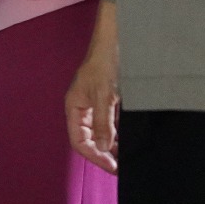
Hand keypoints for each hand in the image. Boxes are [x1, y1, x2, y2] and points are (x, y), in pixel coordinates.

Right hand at [64, 0, 120, 174]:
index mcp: (74, 106)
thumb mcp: (105, 96)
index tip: (113, 167)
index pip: (79, 141)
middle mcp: (82, 107)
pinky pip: (110, 120)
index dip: (95, 156)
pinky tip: (131, 137)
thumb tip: (103, 148)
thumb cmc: (106, 62)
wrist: (117, 37)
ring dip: (112, 144)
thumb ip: (103, 123)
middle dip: (103, 153)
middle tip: (121, 165)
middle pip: (88, 138)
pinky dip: (119, 131)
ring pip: (100, 131)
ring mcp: (95, 102)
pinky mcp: (108, 97)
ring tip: (127, 155)